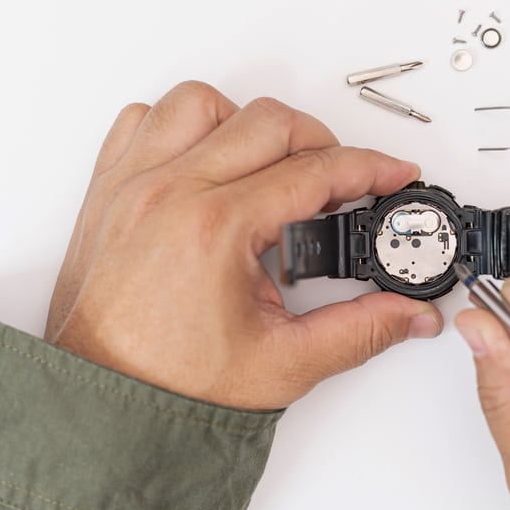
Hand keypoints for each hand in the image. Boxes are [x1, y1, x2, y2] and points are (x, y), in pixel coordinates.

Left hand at [46, 81, 442, 408]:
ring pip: (202, 103)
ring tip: (272, 164)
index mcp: (214, 229)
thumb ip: (360, 331)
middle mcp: (168, 193)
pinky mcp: (109, 191)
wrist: (102, 407)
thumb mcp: (284, 363)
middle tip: (342, 180)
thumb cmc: (169, 387)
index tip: (391, 175)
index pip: (313, 172)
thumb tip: (408, 313)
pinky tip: (207, 158)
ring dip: (248, 122)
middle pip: (269, 122)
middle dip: (322, 143)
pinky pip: (143, 119)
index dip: (367, 169)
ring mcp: (133, 186)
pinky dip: (182, 125)